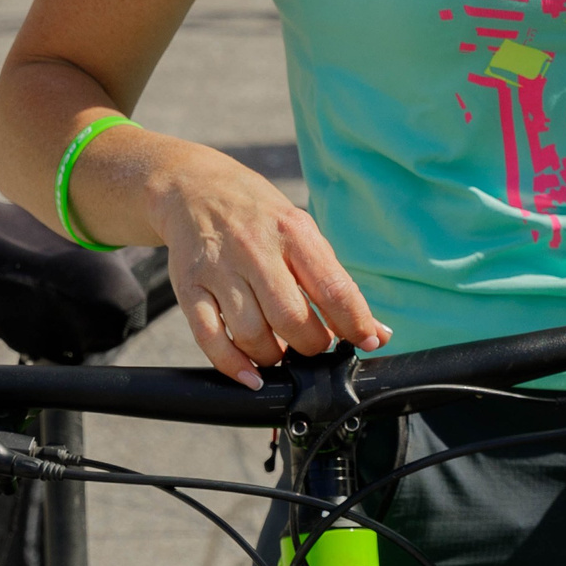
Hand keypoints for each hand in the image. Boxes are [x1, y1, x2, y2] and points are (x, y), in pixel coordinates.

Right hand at [149, 144, 388, 386]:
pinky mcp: (188, 288)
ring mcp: (219, 270)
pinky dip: (233, 365)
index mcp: (294, 232)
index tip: (369, 341)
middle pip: (291, 317)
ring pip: (251, 333)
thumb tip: (377, 331)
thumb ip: (334, 281)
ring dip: (273, 356)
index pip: (333, 286)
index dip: (355, 321)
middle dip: (312, 344)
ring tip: (281, 351)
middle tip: (315, 346)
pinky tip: (251, 375)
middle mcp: (256, 250)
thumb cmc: (261, 218)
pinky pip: (210, 338)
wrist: (195, 190)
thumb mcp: (302, 233)